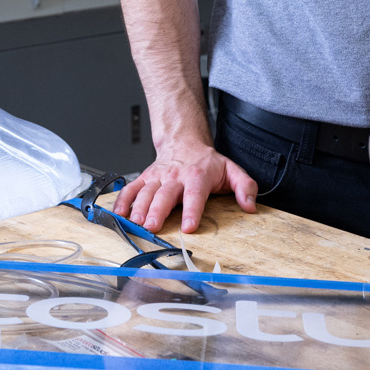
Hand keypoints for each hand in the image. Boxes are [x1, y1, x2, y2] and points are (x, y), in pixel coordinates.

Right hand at [110, 139, 257, 234]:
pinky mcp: (145, 178)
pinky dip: (122, 200)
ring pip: (145, 192)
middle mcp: (175, 176)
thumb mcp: (231, 170)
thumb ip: (245, 187)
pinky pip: (131, 189)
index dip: (192, 211)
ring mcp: (158, 177)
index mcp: (197, 176)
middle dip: (157, 211)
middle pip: (164, 195)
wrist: (184, 142)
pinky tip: (119, 214)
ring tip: (136, 223)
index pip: (195, 195)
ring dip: (139, 208)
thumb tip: (250, 205)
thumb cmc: (206, 162)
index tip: (189, 227)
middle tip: (152, 227)